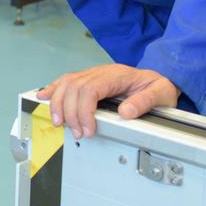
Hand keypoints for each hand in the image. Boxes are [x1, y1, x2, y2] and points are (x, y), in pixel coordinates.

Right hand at [36, 64, 179, 138]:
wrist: (161, 78)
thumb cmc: (159, 87)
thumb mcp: (161, 95)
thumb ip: (144, 102)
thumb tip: (125, 112)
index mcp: (118, 75)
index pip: (91, 89)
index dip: (84, 111)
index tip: (87, 129)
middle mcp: (103, 72)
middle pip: (75, 87)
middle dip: (71, 113)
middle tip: (77, 133)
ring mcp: (95, 74)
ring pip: (67, 83)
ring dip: (58, 103)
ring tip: (59, 123)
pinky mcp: (89, 79)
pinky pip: (67, 80)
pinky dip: (53, 89)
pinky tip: (43, 96)